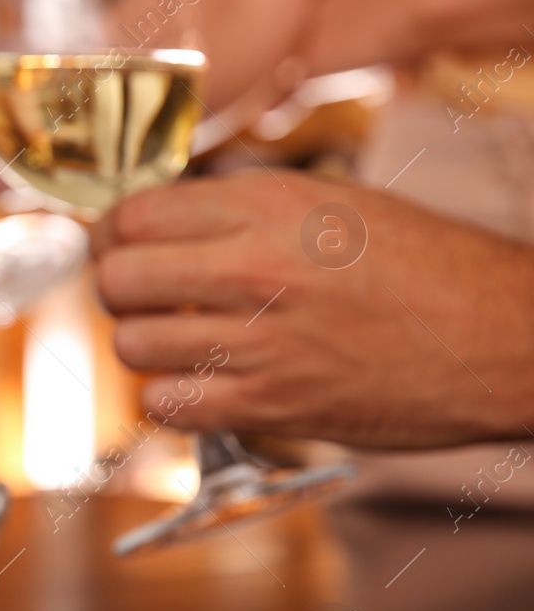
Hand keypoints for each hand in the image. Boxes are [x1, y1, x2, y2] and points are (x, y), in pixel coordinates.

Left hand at [92, 171, 533, 448]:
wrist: (505, 337)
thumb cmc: (426, 268)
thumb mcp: (334, 204)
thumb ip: (244, 210)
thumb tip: (158, 220)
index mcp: (270, 205)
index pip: (135, 215)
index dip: (115, 234)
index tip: (122, 246)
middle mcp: (256, 266)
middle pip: (117, 279)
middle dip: (119, 289)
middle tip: (143, 298)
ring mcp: (260, 340)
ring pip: (132, 345)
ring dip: (146, 347)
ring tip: (180, 342)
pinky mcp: (270, 404)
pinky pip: (167, 405)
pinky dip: (173, 399)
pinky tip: (202, 385)